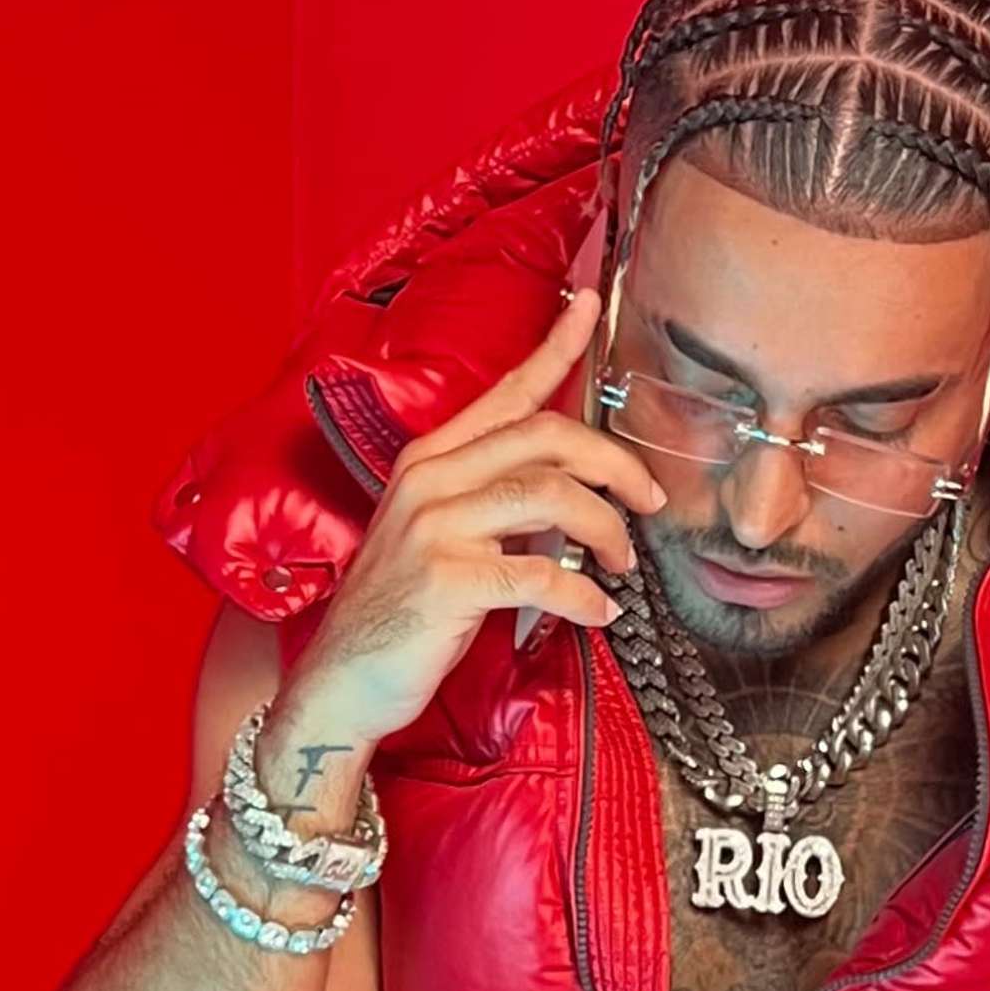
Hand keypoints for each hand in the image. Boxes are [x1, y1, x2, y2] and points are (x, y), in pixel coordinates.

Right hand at [271, 285, 664, 763]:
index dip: (553, 347)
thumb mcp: (437, 536)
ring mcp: (435, 527)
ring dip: (607, 530)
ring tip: (621, 563)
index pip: (505, 392)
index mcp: (430, 459)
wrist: (342, 682)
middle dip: (613, 465)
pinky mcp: (447, 580)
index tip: (588, 308)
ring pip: (552, 497)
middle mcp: (430, 479)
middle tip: (648, 500)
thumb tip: (573, 496)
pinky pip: (542, 575)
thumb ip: (493, 502)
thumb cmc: (399, 612)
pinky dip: (584, 596)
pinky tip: (598, 614)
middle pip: (546, 437)